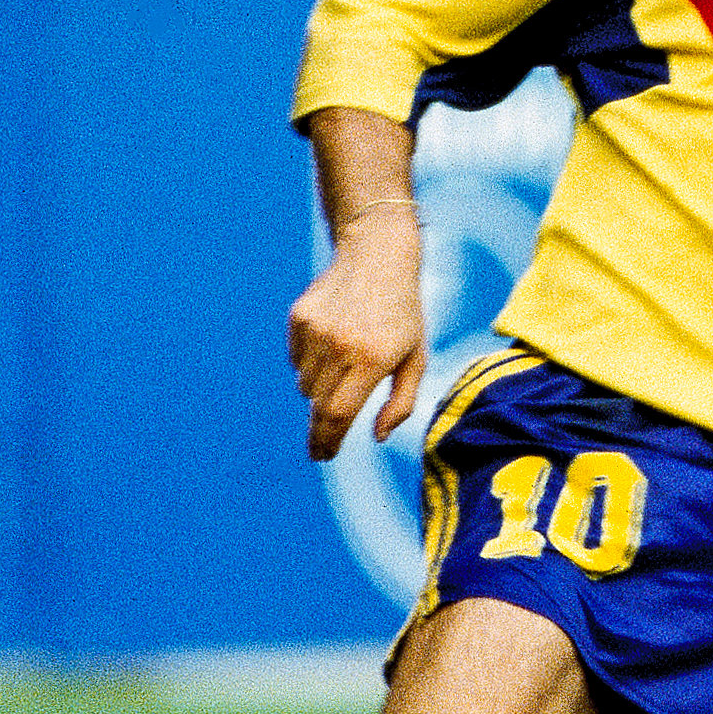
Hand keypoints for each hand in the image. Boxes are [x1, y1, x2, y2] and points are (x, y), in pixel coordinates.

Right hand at [288, 217, 426, 461]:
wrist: (376, 256)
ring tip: (345, 368)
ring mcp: (316, 331)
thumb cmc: (403, 313)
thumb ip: (401, 402)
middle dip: (320, 429)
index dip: (328, 441)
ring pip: (305, 384)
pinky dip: (310, 363)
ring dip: (320, 390)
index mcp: (373, 359)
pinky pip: (296, 359)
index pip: (339, 413)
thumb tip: (378, 437)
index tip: (322, 457)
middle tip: (322, 447)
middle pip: (318, 405)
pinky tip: (333, 342)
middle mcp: (340, 346)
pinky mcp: (299, 318)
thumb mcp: (416, 358)